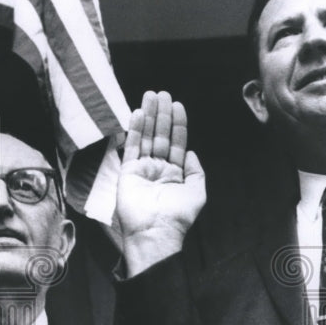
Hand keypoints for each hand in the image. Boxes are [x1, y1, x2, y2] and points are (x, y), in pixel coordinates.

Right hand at [116, 91, 205, 275]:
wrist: (156, 231)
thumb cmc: (178, 216)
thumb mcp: (197, 192)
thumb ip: (196, 171)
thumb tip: (192, 153)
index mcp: (175, 173)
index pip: (177, 142)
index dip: (178, 123)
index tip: (177, 104)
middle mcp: (158, 168)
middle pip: (161, 135)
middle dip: (162, 114)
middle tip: (161, 93)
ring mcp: (142, 169)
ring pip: (146, 136)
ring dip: (149, 116)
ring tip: (150, 95)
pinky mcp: (128, 171)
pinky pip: (132, 146)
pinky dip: (135, 129)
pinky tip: (138, 113)